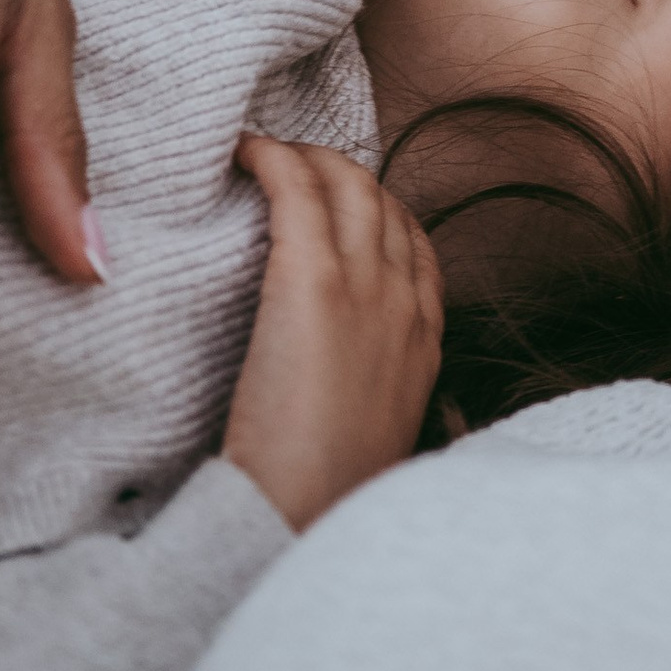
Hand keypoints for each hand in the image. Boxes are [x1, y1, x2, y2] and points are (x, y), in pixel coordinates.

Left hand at [222, 135, 444, 532]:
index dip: (375, 210)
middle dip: (340, 170)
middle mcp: (404, 300)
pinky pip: (298, 190)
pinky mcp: (312, 281)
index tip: (336, 204)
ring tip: (266, 153)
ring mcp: (364, 286)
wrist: (302, 518)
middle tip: (291, 164)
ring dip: (306, 156)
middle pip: (382, 200)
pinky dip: (274, 158)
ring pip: (347, 183)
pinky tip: (246, 152)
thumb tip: (346, 384)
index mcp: (424, 338)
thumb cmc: (325, 495)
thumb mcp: (379, 438)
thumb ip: (373, 393)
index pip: (414, 243)